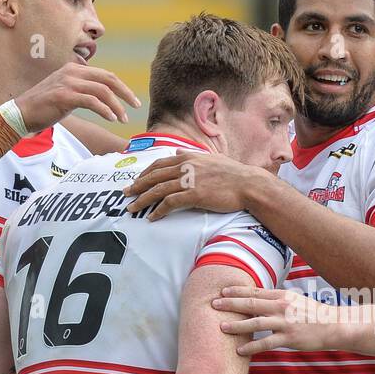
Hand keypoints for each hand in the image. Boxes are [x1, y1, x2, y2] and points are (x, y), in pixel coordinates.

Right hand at [14, 61, 136, 131]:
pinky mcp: (64, 96)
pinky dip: (105, 110)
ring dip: (117, 106)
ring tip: (123, 119)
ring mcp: (68, 83)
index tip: (132, 100)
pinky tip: (112, 119)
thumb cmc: (45, 107)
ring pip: (102, 91)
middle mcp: (72, 72)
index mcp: (74, 69)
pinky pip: (92, 102)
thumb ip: (83, 91)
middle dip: (125, 93)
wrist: (22, 113)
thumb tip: (104, 98)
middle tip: (136, 106)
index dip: (122, 87)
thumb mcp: (66, 93)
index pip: (105, 75)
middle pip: (108, 79)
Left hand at [126, 151, 265, 219]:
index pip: (160, 163)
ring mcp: (189, 180)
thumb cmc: (234, 174)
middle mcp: (185, 166)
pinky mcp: (194, 195)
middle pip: (154, 176)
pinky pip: (170, 203)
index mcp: (188, 157)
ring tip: (132, 208)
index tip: (136, 180)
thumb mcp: (211, 159)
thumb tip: (178, 155)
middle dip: (137, 185)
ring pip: (158, 190)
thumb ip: (192, 158)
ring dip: (142, 199)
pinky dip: (158, 210)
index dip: (145, 172)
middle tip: (125, 193)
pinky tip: (152, 217)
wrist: (248, 184)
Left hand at [212, 286, 339, 354]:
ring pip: (255, 323)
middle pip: (250, 304)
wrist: (333, 326)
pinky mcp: (288, 338)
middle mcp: (281, 307)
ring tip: (221, 327)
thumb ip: (277, 300)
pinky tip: (240, 350)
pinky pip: (266, 343)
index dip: (237, 291)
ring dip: (237, 325)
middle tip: (213, 304)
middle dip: (230, 303)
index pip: (255, 291)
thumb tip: (260, 299)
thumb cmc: (313, 314)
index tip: (222, 291)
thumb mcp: (295, 301)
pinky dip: (251, 347)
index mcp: (282, 296)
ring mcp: (285, 323)